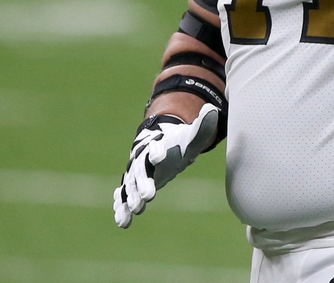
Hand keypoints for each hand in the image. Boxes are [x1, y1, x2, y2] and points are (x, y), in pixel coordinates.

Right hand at [112, 103, 219, 227]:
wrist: (160, 144)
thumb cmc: (179, 143)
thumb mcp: (192, 137)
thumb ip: (202, 127)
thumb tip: (212, 110)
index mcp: (159, 146)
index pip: (157, 148)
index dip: (158, 151)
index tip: (159, 155)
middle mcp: (144, 160)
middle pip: (141, 171)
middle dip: (143, 182)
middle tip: (148, 195)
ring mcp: (136, 173)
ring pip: (130, 186)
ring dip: (132, 197)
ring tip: (135, 210)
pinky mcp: (132, 186)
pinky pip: (123, 197)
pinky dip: (121, 208)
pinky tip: (123, 222)